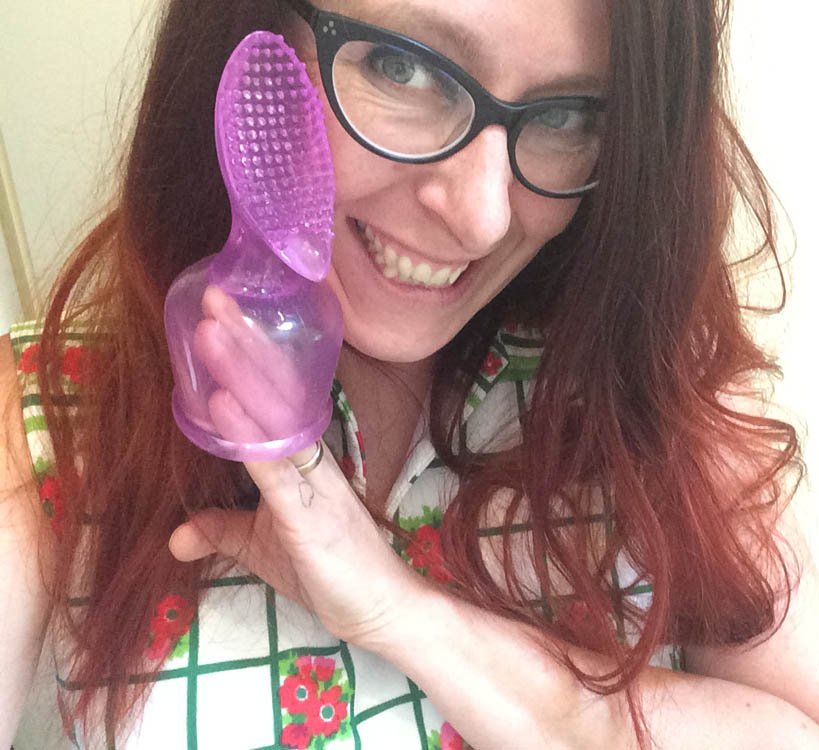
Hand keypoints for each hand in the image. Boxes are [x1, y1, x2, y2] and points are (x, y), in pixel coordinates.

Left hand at [168, 288, 423, 647]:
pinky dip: (248, 432)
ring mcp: (313, 480)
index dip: (245, 357)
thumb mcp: (261, 547)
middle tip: (214, 294)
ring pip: (275, 416)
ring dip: (241, 371)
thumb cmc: (328, 572)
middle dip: (242, 343)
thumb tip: (176, 536)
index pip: (271, 397)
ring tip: (211, 328)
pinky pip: (275, 467)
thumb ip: (223, 530)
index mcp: (300, 457)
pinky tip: (222, 401)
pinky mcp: (311, 513)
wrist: (379, 610)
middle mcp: (310, 457)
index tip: (219, 316)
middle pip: (274, 390)